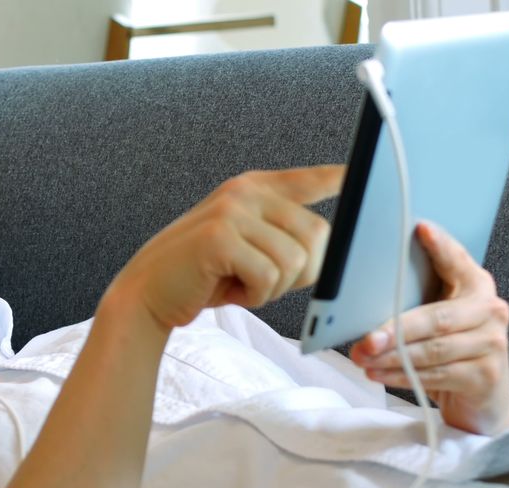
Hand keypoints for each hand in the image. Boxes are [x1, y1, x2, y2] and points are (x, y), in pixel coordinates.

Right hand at [107, 165, 342, 330]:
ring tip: (240, 284)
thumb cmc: (200, 274)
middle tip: (264, 282)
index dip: (338, 177)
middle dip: (303, 272)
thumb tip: (326, 246)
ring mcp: (231, 212)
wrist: (147, 292)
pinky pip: (269, 276)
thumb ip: (278, 232)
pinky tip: (229, 291)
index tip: (361, 170)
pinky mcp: (219, 238)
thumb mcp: (242, 243)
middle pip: (317, 233)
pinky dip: (255, 296)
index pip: (308, 180)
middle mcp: (244, 192)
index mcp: (253, 188)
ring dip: (274, 288)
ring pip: (295, 260)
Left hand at [349, 221, 508, 435]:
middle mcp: (491, 311)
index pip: (457, 261)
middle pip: (437, 318)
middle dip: (395, 329)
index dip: (440, 246)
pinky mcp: (485, 376)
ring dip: (392, 356)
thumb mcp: (436, 317)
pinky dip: (401, 375)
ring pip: (432, 350)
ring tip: (363, 358)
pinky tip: (379, 374)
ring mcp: (492, 344)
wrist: (481, 398)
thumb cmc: (449, 350)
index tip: (420, 228)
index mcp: (477, 286)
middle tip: (365, 339)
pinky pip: (436, 374)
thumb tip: (361, 297)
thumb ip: (414, 300)